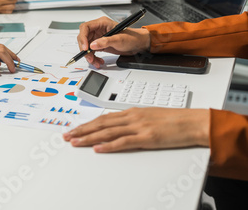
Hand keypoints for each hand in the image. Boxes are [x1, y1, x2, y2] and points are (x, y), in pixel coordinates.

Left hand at [63, 107, 209, 151]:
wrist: (193, 122)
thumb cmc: (174, 120)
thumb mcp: (149, 117)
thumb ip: (134, 121)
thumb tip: (120, 128)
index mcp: (132, 112)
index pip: (103, 118)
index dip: (87, 124)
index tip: (75, 128)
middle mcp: (132, 117)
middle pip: (100, 124)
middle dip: (81, 130)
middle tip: (67, 136)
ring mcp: (138, 127)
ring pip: (107, 132)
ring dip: (89, 138)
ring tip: (75, 142)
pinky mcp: (147, 138)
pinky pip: (123, 142)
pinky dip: (109, 146)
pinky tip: (97, 148)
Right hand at [77, 17, 150, 67]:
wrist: (137, 44)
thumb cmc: (131, 38)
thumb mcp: (118, 39)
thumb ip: (105, 42)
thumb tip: (92, 45)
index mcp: (101, 23)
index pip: (85, 27)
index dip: (83, 37)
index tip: (85, 47)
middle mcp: (98, 29)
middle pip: (84, 38)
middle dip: (85, 49)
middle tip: (88, 56)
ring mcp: (98, 37)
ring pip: (86, 46)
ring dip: (89, 55)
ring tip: (95, 61)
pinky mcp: (99, 45)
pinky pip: (91, 52)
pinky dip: (93, 58)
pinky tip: (98, 61)